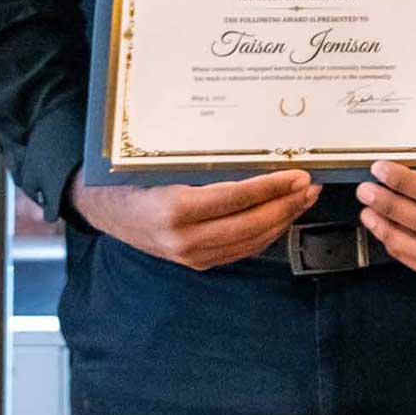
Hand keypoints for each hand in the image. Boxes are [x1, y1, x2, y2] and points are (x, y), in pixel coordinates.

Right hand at [66, 169, 320, 270]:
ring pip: (250, 241)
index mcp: (173, 209)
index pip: (236, 198)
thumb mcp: (163, 165)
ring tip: (305, 199)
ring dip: (283, 220)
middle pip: (250, 224)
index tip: (299, 174)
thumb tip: (260, 151)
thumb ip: (205, 165)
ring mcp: (190, 256)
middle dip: (287, 205)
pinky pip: (241, 251)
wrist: (105, 209)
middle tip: (311, 186)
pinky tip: (282, 217)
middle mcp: (183, 239)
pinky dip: (267, 234)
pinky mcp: (197, 263)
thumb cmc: (134, 178)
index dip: (271, 187)